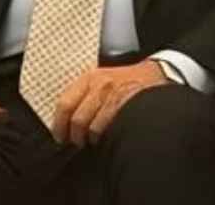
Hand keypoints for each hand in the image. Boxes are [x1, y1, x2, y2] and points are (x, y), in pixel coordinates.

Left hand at [52, 61, 170, 145]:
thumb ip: (83, 94)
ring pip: (90, 126)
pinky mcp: (126, 105)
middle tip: (75, 141)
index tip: (59, 135)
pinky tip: (103, 137)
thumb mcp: (101, 78)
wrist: (156, 73)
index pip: (64, 104)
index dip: (59, 124)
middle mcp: (99, 85)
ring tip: (90, 140)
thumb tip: (64, 119)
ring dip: (88, 138)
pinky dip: (102, 136)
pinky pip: (106, 127)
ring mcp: (113, 95)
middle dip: (73, 135)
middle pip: (77, 118)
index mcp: (88, 78)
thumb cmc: (126, 80)